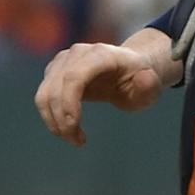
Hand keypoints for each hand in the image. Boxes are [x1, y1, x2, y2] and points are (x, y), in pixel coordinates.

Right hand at [33, 41, 167, 145]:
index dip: (69, 102)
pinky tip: (69, 129)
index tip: (74, 126)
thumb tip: (144, 78)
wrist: (127, 70)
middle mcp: (77, 53)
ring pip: (45, 94)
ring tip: (74, 138)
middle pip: (56, 88)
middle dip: (62, 119)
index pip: (74, 76)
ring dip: (54, 121)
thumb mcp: (151, 87)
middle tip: (77, 141)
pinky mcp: (54, 71)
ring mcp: (62, 61)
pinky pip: (43, 97)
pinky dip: (51, 117)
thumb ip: (149, 85)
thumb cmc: (139, 80)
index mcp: (101, 54)